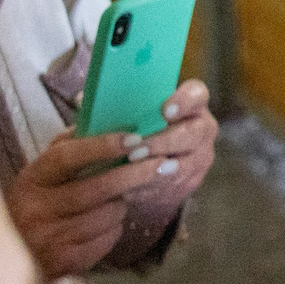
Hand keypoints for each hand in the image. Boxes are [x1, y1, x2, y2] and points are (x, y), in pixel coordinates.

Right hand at [5, 81, 216, 277]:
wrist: (18, 256)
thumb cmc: (40, 204)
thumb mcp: (44, 175)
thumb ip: (71, 147)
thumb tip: (109, 117)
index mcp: (31, 179)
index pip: (66, 157)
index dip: (102, 146)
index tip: (135, 137)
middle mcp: (35, 208)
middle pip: (95, 188)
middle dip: (135, 174)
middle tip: (165, 163)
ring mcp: (48, 237)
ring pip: (107, 214)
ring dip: (123, 204)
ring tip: (121, 199)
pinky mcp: (65, 261)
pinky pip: (107, 238)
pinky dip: (115, 228)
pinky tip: (107, 223)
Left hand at [118, 80, 217, 225]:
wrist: (157, 165)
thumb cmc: (142, 130)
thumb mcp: (135, 114)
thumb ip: (117, 106)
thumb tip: (83, 99)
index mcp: (190, 104)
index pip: (196, 94)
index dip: (184, 101)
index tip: (164, 111)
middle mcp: (201, 128)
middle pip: (193, 132)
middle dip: (163, 141)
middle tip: (136, 150)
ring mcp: (199, 156)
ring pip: (185, 163)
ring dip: (155, 167)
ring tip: (129, 169)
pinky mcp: (191, 180)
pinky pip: (172, 185)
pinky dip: (150, 187)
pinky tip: (130, 189)